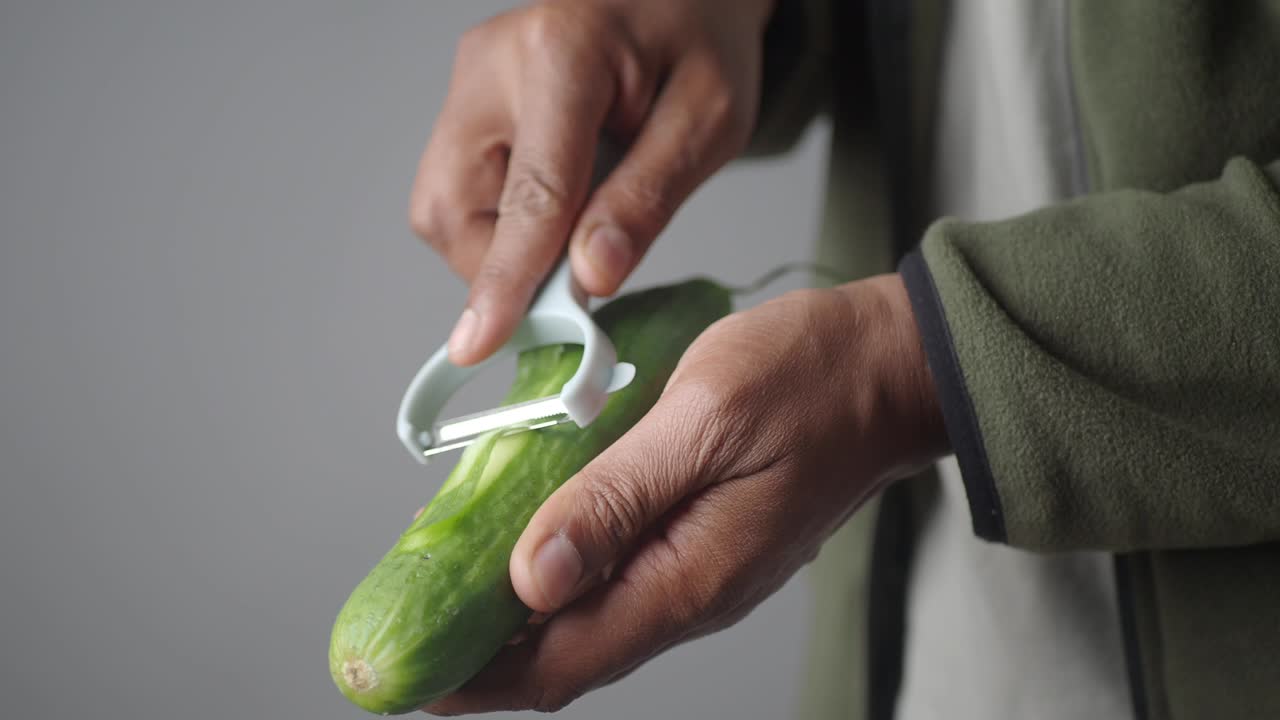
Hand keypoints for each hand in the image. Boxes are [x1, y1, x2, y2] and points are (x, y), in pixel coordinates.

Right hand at [410, 0, 775, 364]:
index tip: (479, 345)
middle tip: (576, 274)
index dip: (506, 280)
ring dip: (502, 245)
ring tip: (576, 223)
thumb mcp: (709, 119)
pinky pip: (458, 188)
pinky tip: (557, 201)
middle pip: (455, 207)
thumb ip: (648, 198)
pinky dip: (503, 220)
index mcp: (561, 55)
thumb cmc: (701, 40)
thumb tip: (592, 277)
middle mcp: (492, 64)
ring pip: (444, 206)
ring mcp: (470, 80)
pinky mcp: (467, 99)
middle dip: (504, 265)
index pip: (529, 195)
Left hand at [424, 274, 947, 713]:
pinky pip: (620, 583)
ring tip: (450, 589)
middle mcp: (693, 594)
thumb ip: (614, 501)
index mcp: (688, 579)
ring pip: (591, 623)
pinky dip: (561, 576)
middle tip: (412, 634)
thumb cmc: (810, 380)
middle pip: (569, 657)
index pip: (561, 663)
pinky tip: (527, 542)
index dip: (479, 678)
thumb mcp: (702, 420)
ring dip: (518, 620)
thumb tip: (531, 579)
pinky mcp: (706, 544)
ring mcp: (702, 572)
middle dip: (485, 657)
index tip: (411, 678)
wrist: (892, 367)